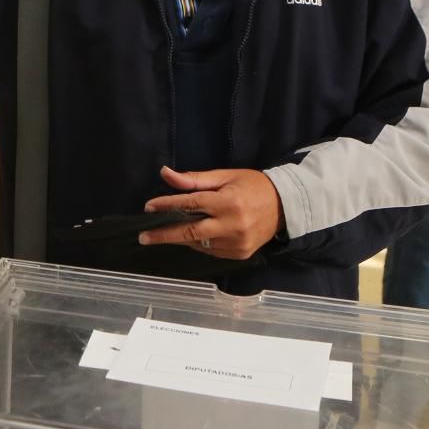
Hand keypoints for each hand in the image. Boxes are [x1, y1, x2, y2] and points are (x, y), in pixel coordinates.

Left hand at [140, 167, 282, 258]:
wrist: (285, 206)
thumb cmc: (251, 185)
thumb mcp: (224, 176)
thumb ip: (194, 179)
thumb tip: (165, 173)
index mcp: (227, 202)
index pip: (190, 204)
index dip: (167, 205)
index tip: (148, 207)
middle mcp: (232, 225)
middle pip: (190, 233)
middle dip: (163, 235)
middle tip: (143, 237)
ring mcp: (236, 243)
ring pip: (199, 244)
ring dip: (181, 238)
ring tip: (166, 232)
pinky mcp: (240, 255)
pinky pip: (211, 251)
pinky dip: (199, 244)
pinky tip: (194, 236)